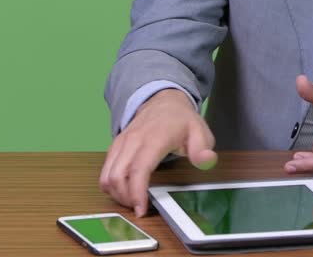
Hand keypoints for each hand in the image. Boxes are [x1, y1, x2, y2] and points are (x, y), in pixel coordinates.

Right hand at [99, 89, 216, 216]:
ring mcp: (121, 143)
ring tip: (133, 201)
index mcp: (154, 139)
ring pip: (107, 175)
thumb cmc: (181, 120)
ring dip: (117, 193)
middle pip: (117, 176)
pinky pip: (105, 170)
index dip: (136, 192)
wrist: (163, 102)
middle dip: (125, 198)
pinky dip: (111, 185)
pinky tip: (126, 191)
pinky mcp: (114, 147)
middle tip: (140, 208)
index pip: (138, 169)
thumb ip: (203, 149)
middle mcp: (132, 141)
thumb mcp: (200, 131)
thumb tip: (206, 160)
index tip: (141, 210)